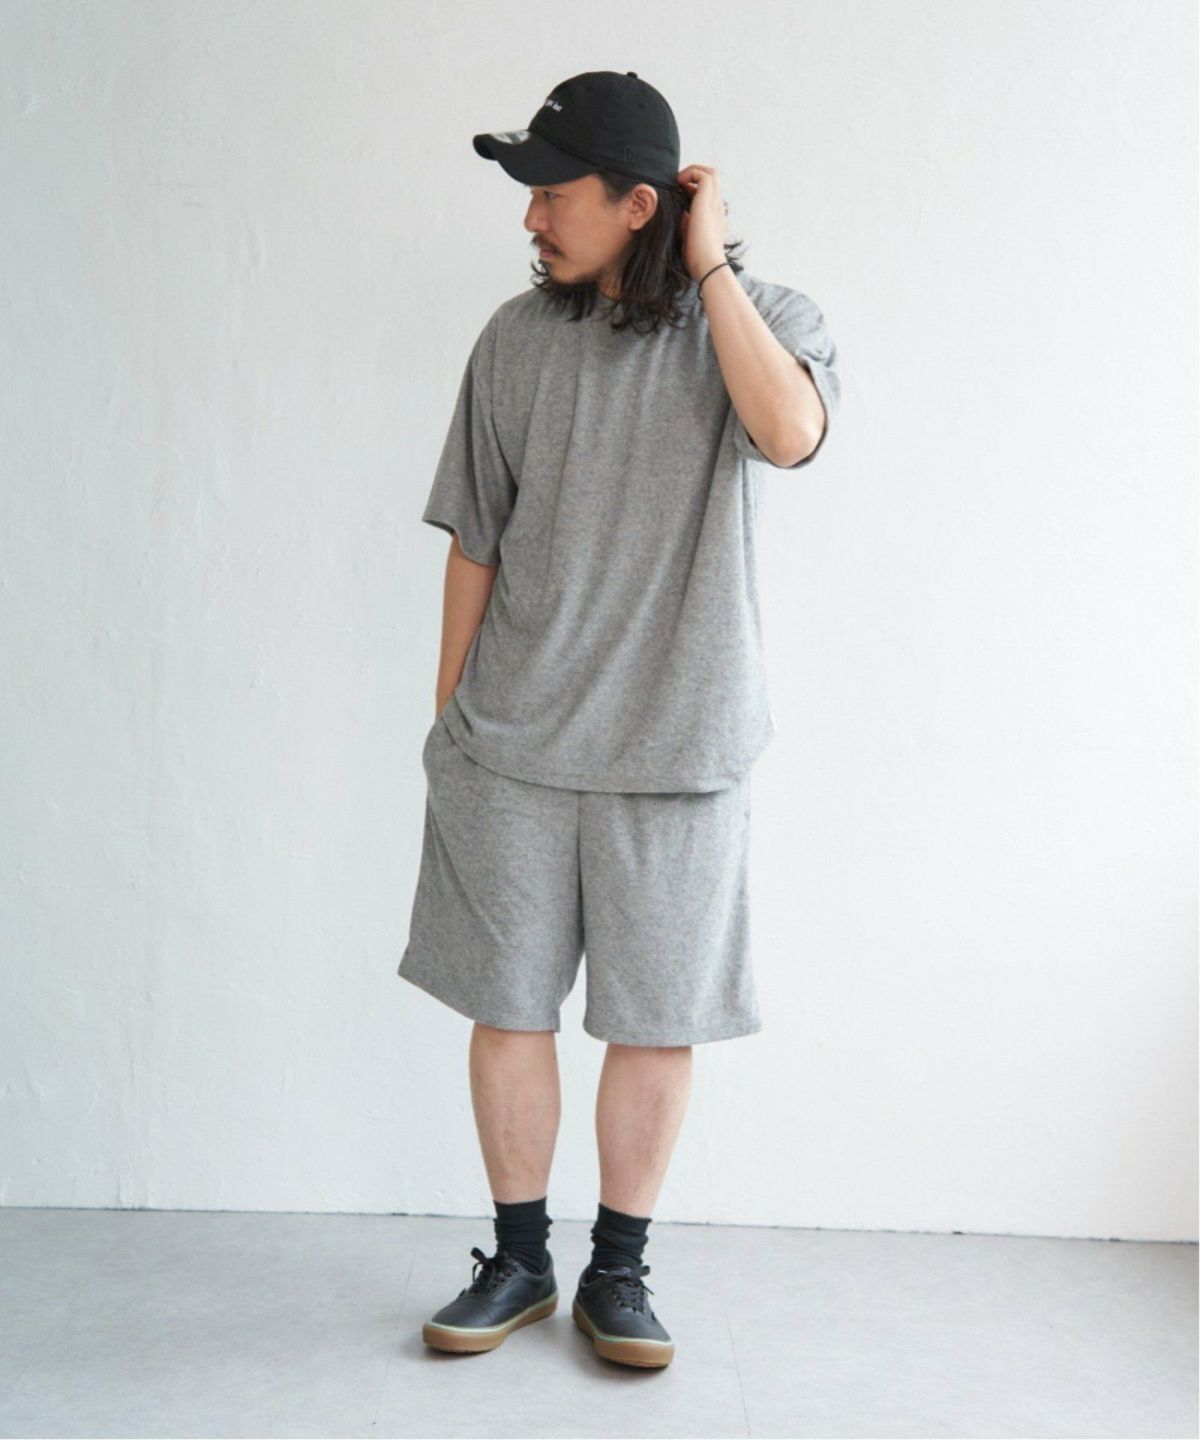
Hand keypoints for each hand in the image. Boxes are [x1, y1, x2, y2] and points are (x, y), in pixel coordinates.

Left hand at [677, 164, 728, 281]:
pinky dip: (691, 173)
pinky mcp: (707, 201)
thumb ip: (687, 226)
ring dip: (693, 171)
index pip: (707, 193)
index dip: (692, 188)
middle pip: (712, 178)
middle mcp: (716, 207)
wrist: (708, 266)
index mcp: (713, 217)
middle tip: (678, 184)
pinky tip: (679, 183)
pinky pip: (704, 175)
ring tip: (678, 182)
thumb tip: (682, 215)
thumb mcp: (689, 239)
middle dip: (693, 175)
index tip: (678, 194)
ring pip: (710, 173)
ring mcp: (714, 203)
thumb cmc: (698, 260)